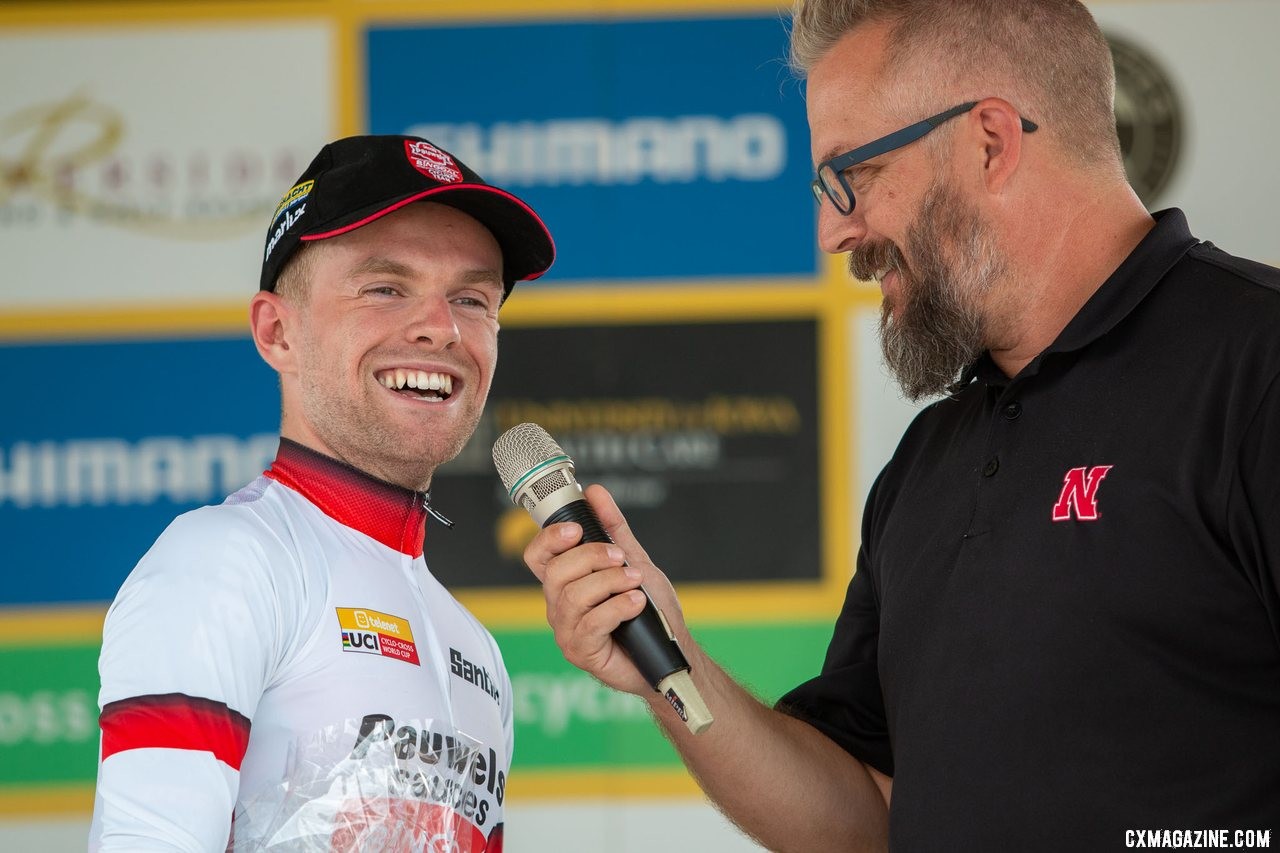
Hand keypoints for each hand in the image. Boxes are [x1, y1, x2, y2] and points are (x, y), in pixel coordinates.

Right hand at [522, 484, 685, 695]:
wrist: (670, 652)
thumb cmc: (649, 612)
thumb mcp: (634, 561)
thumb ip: (613, 529)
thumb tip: (595, 492)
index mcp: (566, 582)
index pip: (538, 556)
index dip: (550, 538)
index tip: (577, 528)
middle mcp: (559, 605)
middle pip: (556, 572)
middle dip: (591, 557)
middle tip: (620, 557)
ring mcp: (567, 631)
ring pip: (574, 596)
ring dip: (610, 582)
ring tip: (635, 582)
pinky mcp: (581, 652)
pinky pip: (591, 623)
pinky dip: (617, 607)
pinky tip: (636, 603)